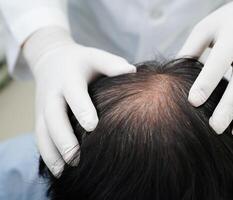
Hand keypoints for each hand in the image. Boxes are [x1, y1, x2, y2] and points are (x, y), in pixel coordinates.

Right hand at [23, 27, 135, 175]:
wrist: (51, 59)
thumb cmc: (81, 62)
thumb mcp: (95, 57)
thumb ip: (112, 64)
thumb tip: (133, 71)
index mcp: (69, 77)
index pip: (74, 93)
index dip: (82, 109)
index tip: (92, 127)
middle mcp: (53, 93)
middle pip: (53, 117)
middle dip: (63, 138)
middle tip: (76, 157)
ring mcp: (43, 107)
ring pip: (43, 132)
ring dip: (52, 152)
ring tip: (65, 171)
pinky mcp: (39, 117)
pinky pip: (40, 137)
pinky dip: (47, 155)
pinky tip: (58, 170)